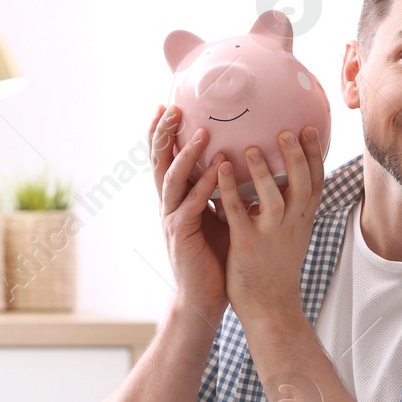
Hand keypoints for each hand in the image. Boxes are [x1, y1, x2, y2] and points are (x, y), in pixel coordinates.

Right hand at [152, 104, 231, 327]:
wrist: (206, 296)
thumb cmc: (217, 254)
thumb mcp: (220, 214)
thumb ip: (223, 190)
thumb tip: (242, 163)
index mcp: (177, 198)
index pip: (166, 159)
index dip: (163, 133)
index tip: (168, 105)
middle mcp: (169, 205)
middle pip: (159, 162)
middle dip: (163, 134)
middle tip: (171, 108)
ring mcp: (172, 219)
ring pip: (172, 180)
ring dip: (187, 155)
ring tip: (202, 132)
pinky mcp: (182, 235)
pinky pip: (192, 205)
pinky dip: (205, 185)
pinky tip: (220, 168)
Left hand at [215, 126, 324, 322]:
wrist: (270, 306)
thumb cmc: (277, 269)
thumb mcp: (293, 235)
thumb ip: (291, 209)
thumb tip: (286, 182)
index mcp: (302, 220)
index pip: (315, 182)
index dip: (313, 155)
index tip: (307, 129)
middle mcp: (292, 225)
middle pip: (301, 184)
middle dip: (296, 156)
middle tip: (286, 131)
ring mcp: (270, 235)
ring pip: (272, 198)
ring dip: (262, 172)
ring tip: (252, 147)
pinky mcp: (246, 245)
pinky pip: (237, 213)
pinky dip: (229, 190)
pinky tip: (220, 170)